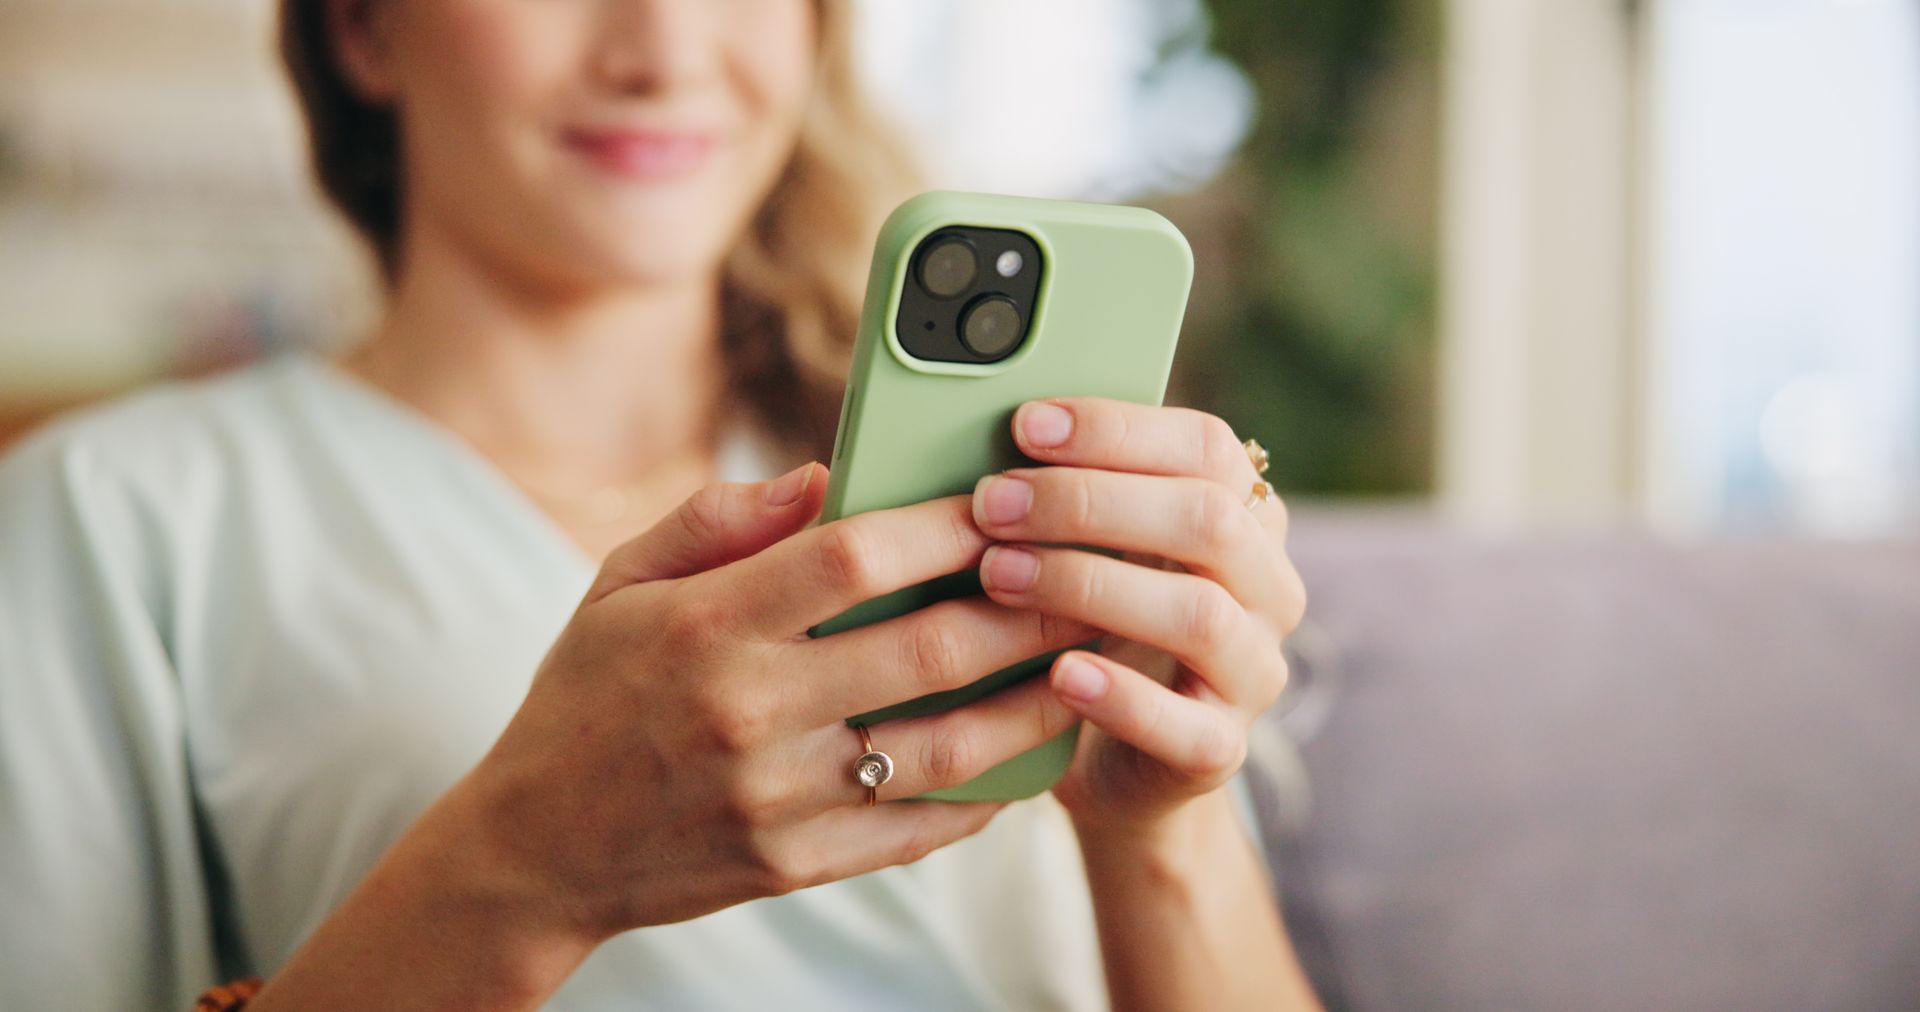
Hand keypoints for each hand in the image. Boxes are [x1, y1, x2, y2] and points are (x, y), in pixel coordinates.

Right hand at [459, 460, 1097, 941]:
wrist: (533, 849)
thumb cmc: (585, 695)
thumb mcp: (619, 583)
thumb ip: (717, 518)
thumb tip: (823, 474)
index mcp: (705, 626)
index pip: (854, 558)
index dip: (946, 524)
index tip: (1008, 499)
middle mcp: (748, 712)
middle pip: (926, 649)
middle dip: (1025, 608)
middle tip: (1086, 576)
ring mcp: (776, 798)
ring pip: (944, 748)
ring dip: (1031, 706)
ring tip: (1083, 665)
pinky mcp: (794, 865)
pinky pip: (917, 828)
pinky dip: (984, 794)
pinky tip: (1027, 758)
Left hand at [970, 398, 1305, 836]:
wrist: (1114, 758)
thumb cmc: (1092, 625)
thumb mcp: (1096, 548)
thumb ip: (1079, 493)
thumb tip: (1000, 432)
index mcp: (1248, 517)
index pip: (1206, 447)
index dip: (1118, 429)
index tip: (1026, 425)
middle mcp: (1269, 588)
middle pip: (1207, 521)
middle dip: (1090, 503)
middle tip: (993, 503)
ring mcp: (1253, 672)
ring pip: (1200, 614)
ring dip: (1090, 585)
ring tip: (998, 575)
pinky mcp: (1222, 749)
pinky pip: (1185, 725)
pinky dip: (1122, 696)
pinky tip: (1060, 673)